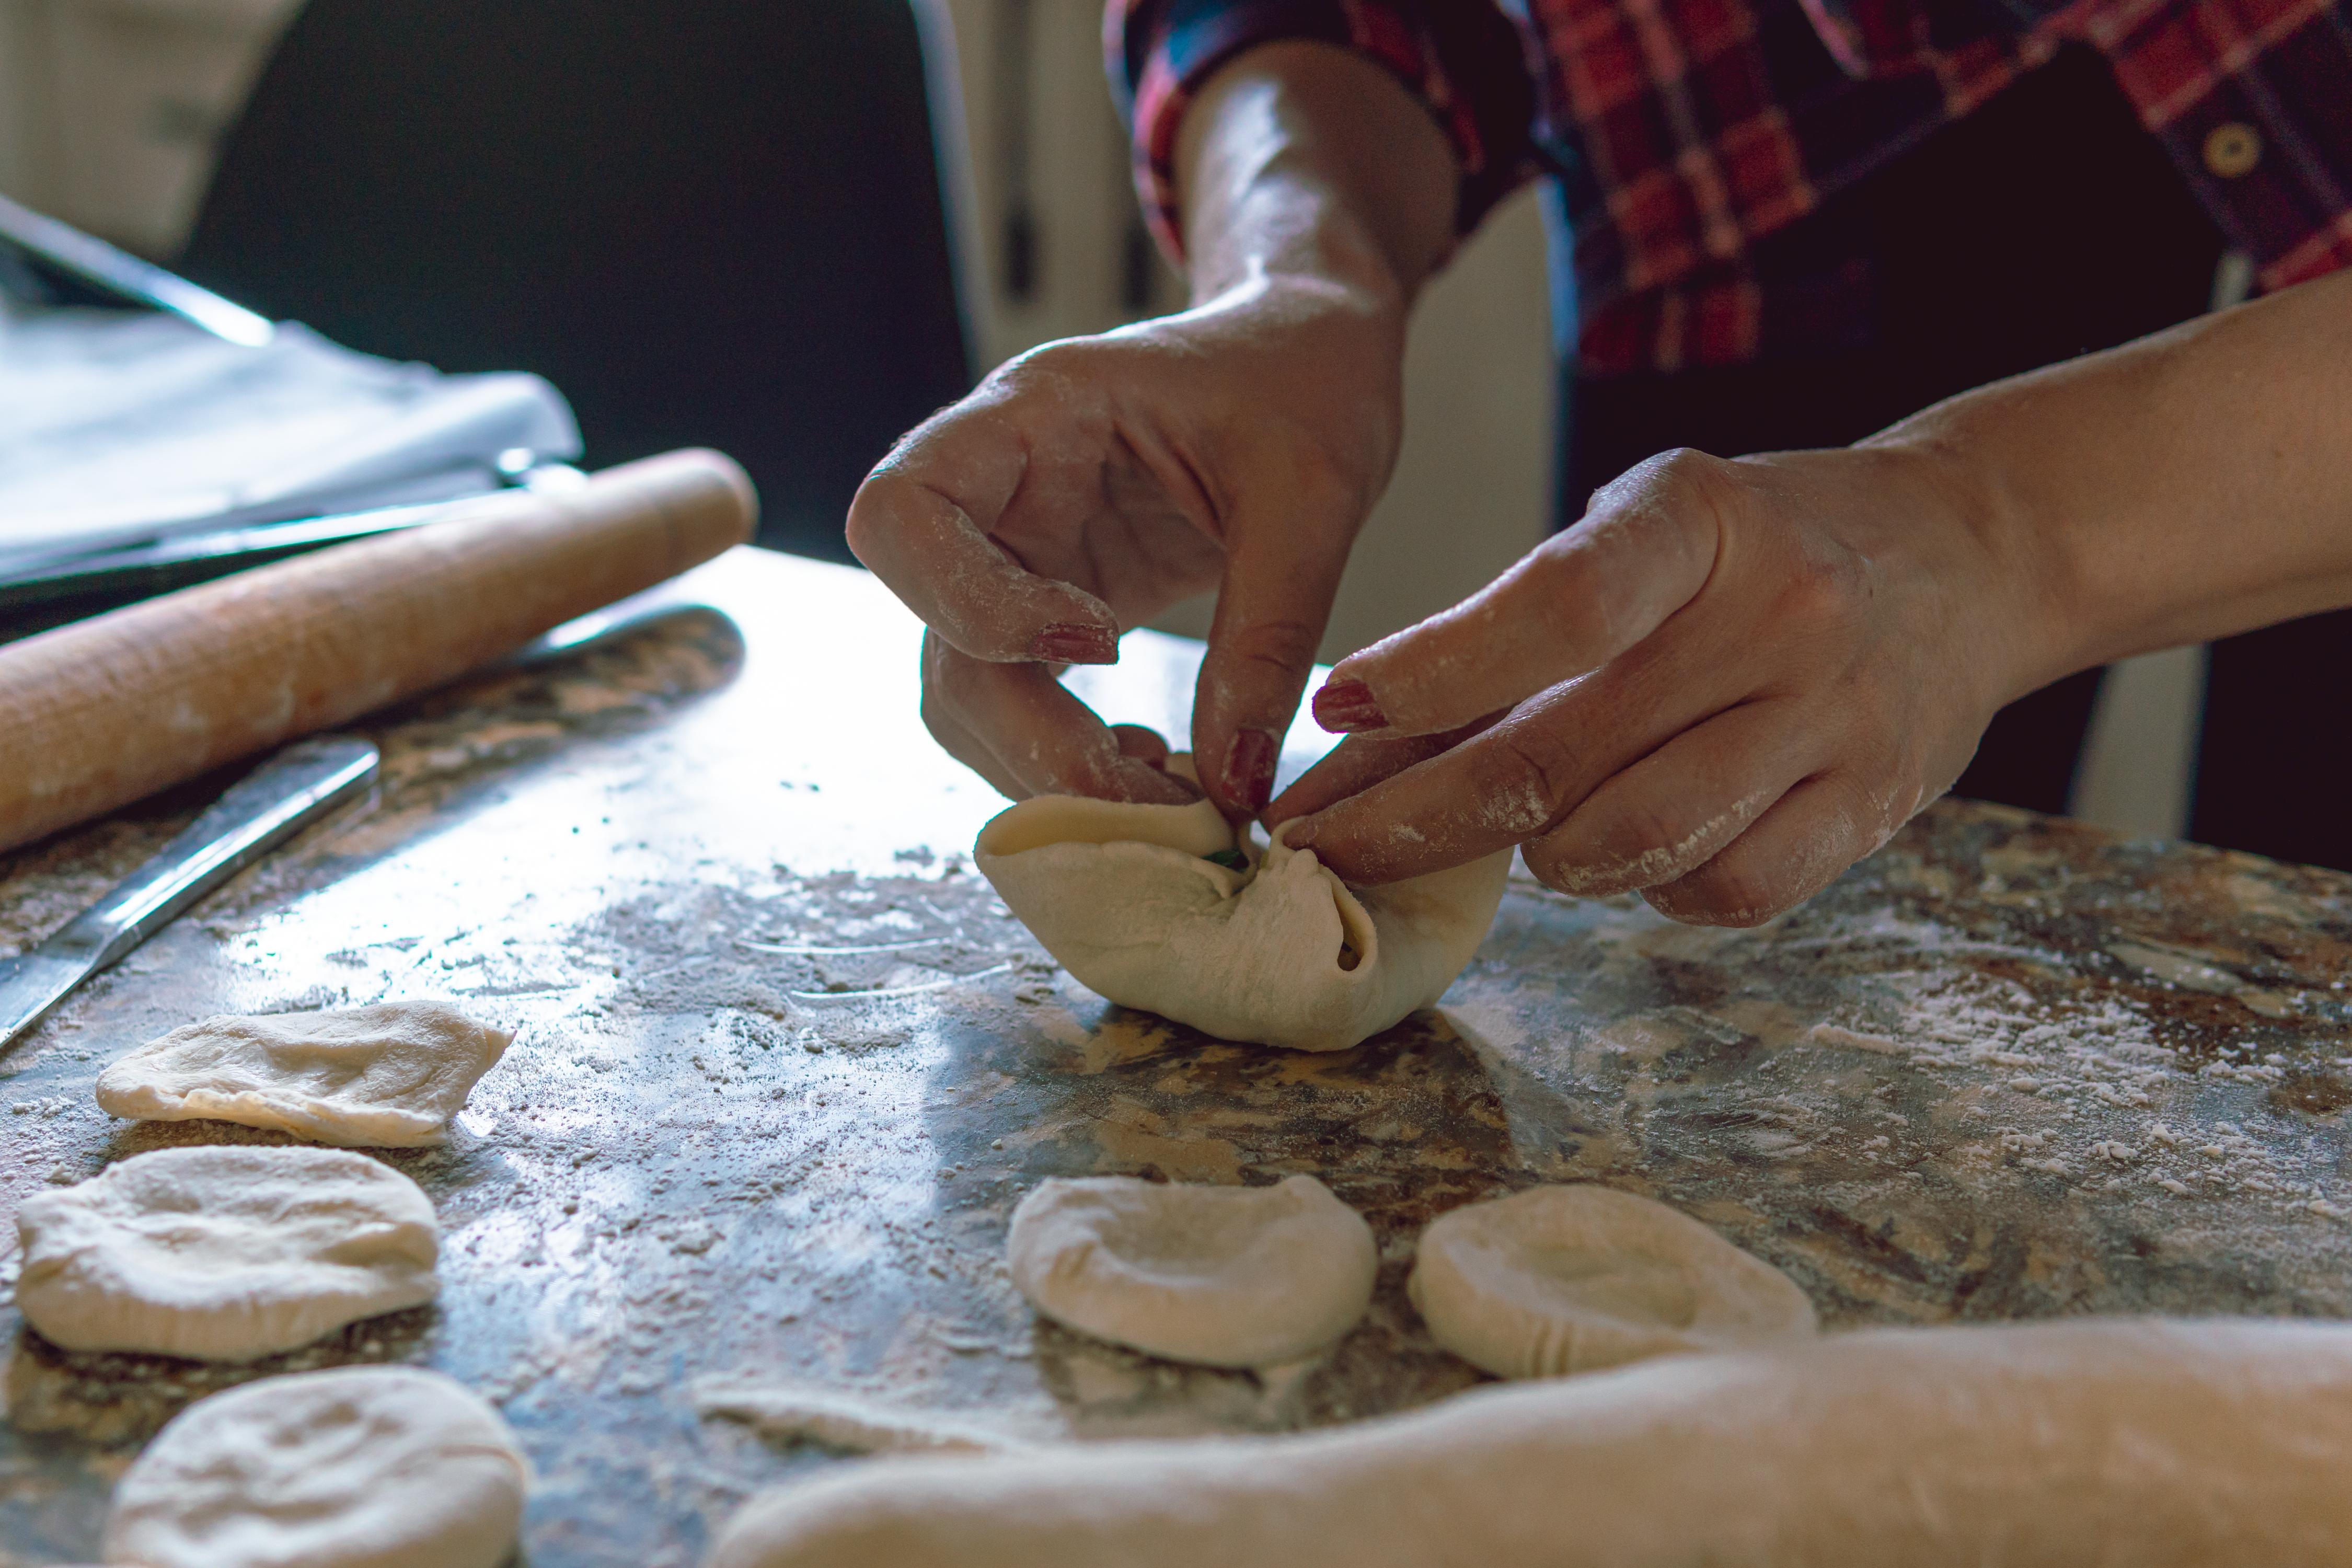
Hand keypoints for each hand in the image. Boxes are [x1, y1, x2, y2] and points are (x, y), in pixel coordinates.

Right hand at [847, 39, 1459, 817]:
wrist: (1310, 355)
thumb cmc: (1304, 382)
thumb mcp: (1313, 498)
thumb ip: (1269, 636)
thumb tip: (1234, 784)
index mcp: (1034, 415)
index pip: (904, 510)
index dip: (971, 602)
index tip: (1102, 643)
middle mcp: (999, 489)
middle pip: (935, 631)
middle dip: (1028, 730)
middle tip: (1149, 791)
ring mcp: (1019, 554)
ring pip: (965, 687)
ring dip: (1043, 762)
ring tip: (1161, 792)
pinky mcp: (1052, 608)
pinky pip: (1020, 702)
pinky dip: (1069, 757)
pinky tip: (1152, 766)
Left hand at [1269, 443, 2065, 923]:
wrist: (1967, 555)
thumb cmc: (1753, 552)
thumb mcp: (1638, 540)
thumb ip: (1508, 632)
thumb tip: (1348, 740)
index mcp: (1700, 517)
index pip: (1557, 605)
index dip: (1434, 671)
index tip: (1338, 709)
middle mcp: (1778, 612)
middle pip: (1560, 756)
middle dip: (1413, 821)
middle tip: (1326, 849)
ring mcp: (1836, 716)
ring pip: (1629, 843)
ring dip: (1541, 858)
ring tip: (1519, 830)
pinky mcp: (1875, 806)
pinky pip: (1721, 893)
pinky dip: (1650, 888)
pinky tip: (1638, 847)